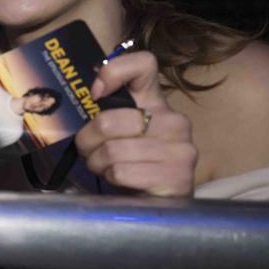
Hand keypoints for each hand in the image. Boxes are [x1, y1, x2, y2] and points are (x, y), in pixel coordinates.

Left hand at [76, 51, 195, 196]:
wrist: (155, 203)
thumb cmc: (130, 162)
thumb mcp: (116, 131)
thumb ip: (106, 109)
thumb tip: (92, 93)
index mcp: (156, 102)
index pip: (143, 64)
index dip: (113, 72)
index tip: (95, 94)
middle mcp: (175, 121)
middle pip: (107, 120)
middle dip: (87, 141)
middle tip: (89, 152)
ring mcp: (181, 150)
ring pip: (112, 150)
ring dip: (97, 163)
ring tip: (106, 168)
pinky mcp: (178, 178)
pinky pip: (122, 172)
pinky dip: (111, 179)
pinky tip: (121, 181)